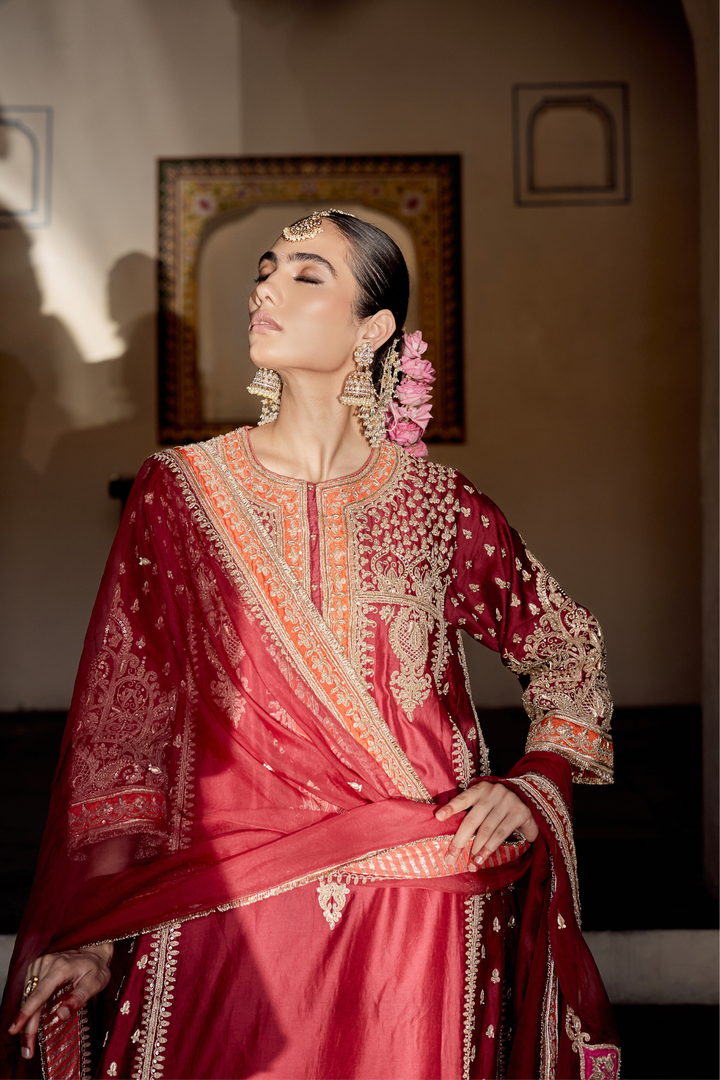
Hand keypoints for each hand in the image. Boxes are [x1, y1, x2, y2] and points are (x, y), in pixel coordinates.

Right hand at [8, 943, 113, 1059]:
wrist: (95, 952)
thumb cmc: (96, 968)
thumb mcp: (95, 983)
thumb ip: (78, 998)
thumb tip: (61, 1015)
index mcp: (60, 967)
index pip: (39, 994)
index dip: (26, 1014)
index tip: (15, 1030)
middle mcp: (47, 963)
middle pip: (31, 999)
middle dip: (26, 1026)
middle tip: (27, 1050)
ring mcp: (40, 963)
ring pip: (28, 996)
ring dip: (26, 1019)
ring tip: (28, 1040)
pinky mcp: (38, 967)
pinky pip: (30, 990)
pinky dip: (29, 1007)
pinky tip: (31, 1021)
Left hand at [435, 781, 538, 866]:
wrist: (531, 800)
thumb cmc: (500, 806)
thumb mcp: (486, 803)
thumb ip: (472, 812)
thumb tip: (451, 832)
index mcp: (481, 789)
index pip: (463, 798)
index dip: (450, 808)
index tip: (438, 817)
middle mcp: (493, 793)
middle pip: (472, 819)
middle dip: (459, 840)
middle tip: (450, 857)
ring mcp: (507, 802)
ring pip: (486, 829)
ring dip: (476, 849)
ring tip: (469, 864)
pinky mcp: (519, 812)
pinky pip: (501, 833)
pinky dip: (490, 848)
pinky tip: (482, 858)